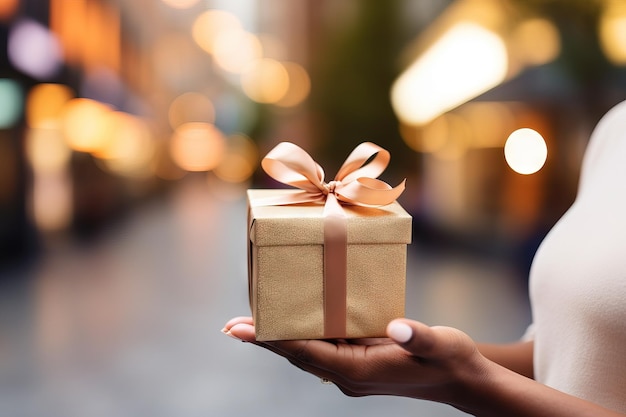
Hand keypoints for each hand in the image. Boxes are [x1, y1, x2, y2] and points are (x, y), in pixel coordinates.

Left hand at [222, 316, 488, 403]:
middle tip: (231, 324)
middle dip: (265, 340)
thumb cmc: (450, 359)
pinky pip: (321, 348)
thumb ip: (418, 337)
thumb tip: (397, 329)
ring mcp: (351, 371)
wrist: (461, 378)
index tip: (241, 330)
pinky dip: (300, 335)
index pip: (306, 352)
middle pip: (298, 354)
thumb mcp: (439, 344)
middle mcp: (348, 375)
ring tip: (251, 322)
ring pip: (306, 352)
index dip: (272, 339)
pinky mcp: (357, 363)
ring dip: (279, 338)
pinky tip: (292, 321)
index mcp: (360, 370)